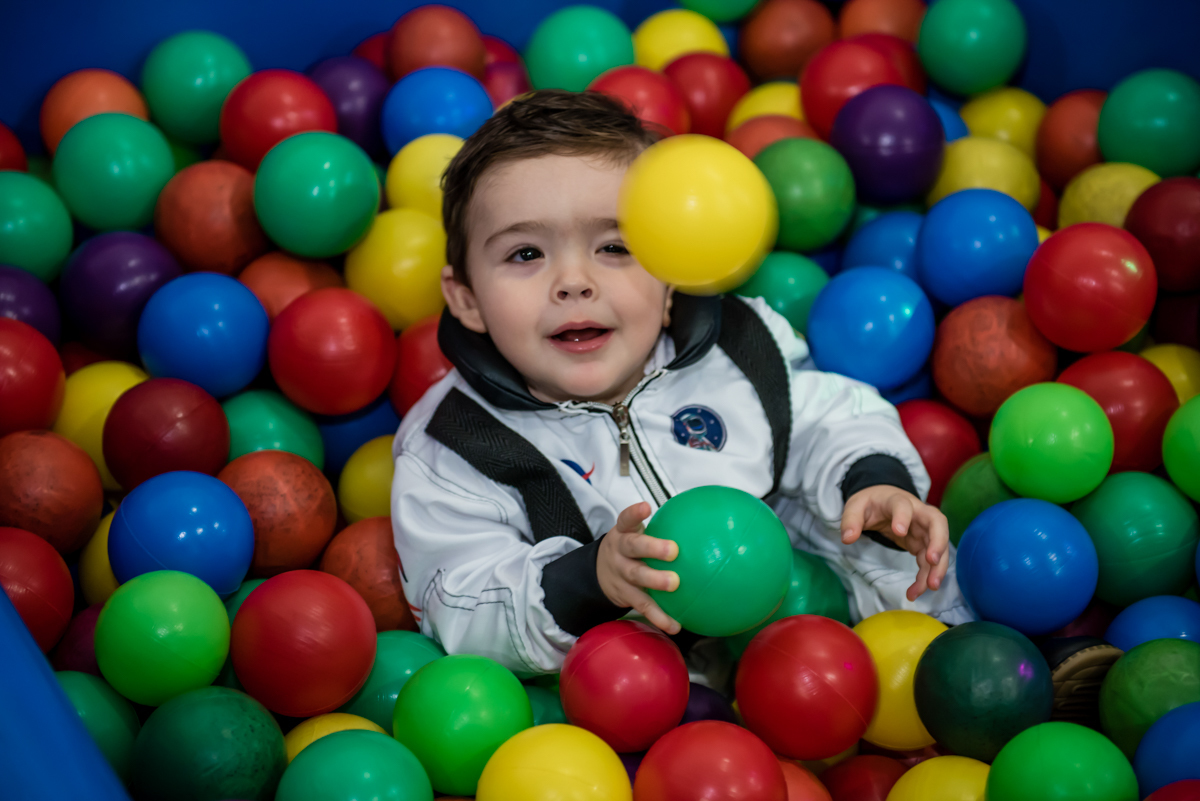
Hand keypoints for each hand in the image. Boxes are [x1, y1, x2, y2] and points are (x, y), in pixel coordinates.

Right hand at [596, 502, 681, 634]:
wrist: (598, 574)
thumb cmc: (631, 549)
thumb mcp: (636, 534)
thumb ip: (662, 528)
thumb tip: (708, 524)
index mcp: (624, 533)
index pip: (626, 519)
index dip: (634, 513)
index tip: (646, 507)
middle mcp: (620, 552)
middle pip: (633, 548)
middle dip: (651, 548)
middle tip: (673, 551)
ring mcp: (621, 574)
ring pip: (637, 577)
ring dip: (655, 581)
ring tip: (674, 584)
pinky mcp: (625, 595)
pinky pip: (643, 605)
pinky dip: (659, 616)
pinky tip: (675, 625)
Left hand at [841, 486, 949, 601]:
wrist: (882, 501)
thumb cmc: (871, 503)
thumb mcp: (856, 506)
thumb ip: (850, 520)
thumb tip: (847, 538)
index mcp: (898, 500)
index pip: (903, 505)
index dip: (903, 517)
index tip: (900, 532)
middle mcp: (918, 513)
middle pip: (937, 523)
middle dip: (938, 542)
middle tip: (932, 561)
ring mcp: (923, 529)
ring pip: (937, 545)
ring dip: (936, 566)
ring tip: (930, 587)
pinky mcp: (923, 544)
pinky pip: (929, 560)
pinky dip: (925, 576)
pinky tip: (916, 590)